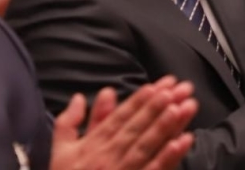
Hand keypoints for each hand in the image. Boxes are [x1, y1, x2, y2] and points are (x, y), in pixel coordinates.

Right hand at [50, 77, 197, 169]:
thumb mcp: (61, 152)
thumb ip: (68, 123)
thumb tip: (79, 97)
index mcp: (91, 146)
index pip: (118, 119)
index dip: (137, 101)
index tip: (155, 86)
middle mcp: (106, 157)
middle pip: (134, 128)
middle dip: (155, 108)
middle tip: (175, 90)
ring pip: (145, 146)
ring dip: (164, 127)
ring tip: (181, 108)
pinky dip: (167, 157)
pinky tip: (183, 141)